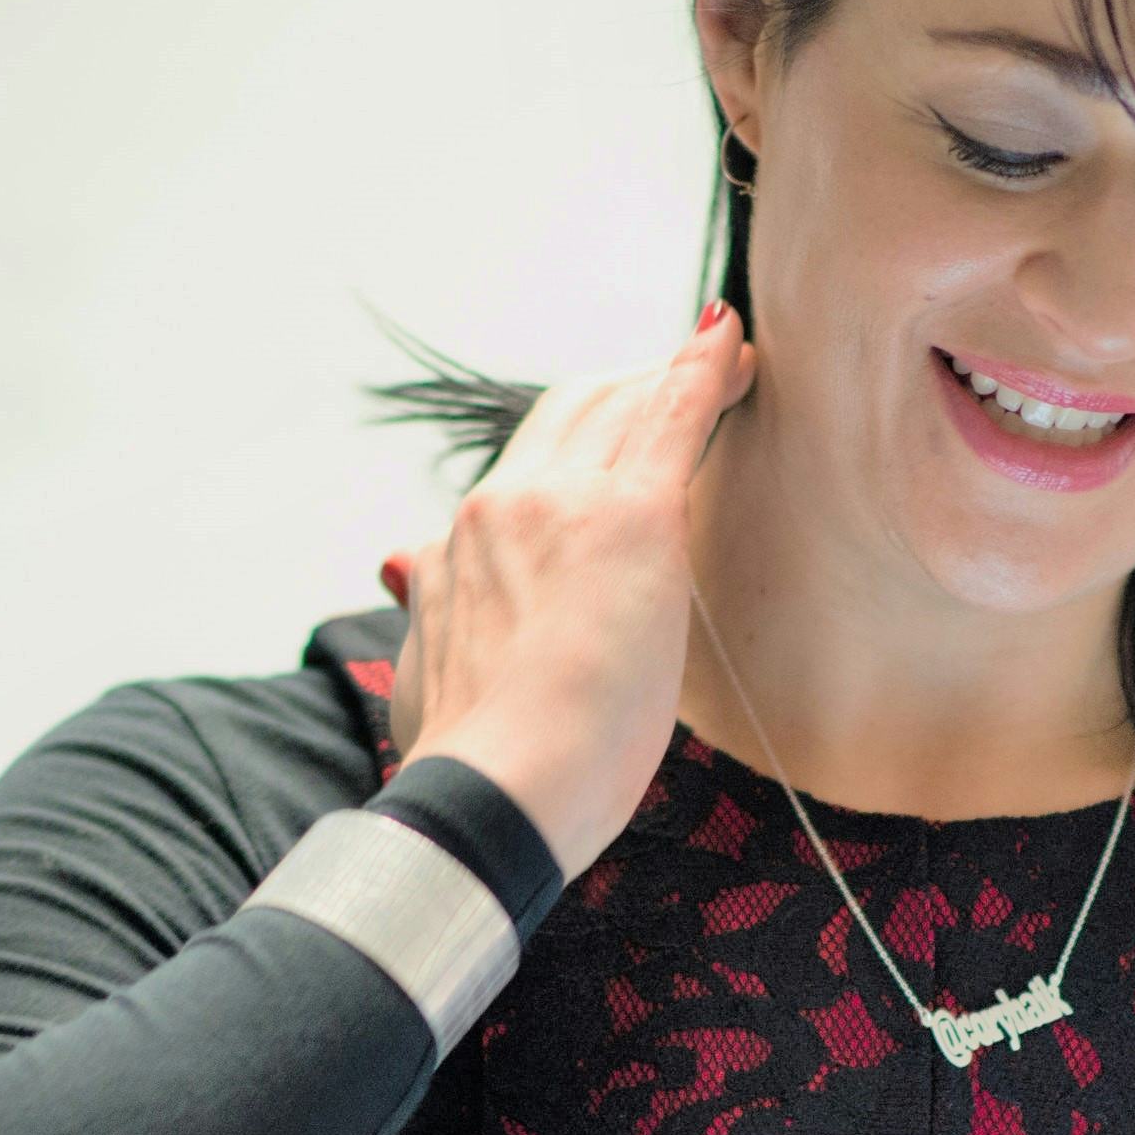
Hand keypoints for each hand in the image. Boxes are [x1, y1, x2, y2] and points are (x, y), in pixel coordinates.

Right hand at [376, 300, 757, 878]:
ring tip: (725, 362)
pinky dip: (705, 370)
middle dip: (627, 390)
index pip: (527, 462)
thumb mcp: (426, 670)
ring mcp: (563, 502)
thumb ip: (428, 607)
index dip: (578, 431)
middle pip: (573, 412)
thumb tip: (401, 566)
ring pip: (624, 405)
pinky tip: (733, 346)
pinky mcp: (631, 514)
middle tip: (680, 380)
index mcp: (458, 545)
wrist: (492, 788)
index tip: (611, 416)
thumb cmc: (471, 761)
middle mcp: (501, 504)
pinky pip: (676, 414)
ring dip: (673, 376)